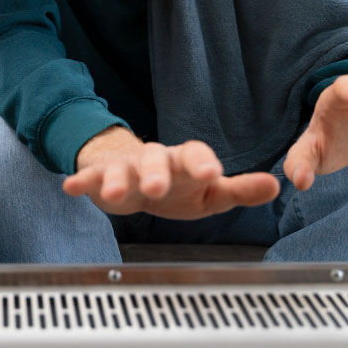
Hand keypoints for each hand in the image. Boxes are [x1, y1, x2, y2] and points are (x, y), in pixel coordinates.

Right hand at [63, 127, 280, 219]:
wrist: (136, 176)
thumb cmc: (179, 185)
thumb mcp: (210, 192)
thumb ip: (240, 190)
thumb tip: (276, 185)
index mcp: (185, 162)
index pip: (195, 154)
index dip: (203, 161)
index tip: (213, 171)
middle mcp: (156, 159)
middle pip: (156, 158)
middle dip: (156, 172)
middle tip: (157, 188)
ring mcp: (127, 167)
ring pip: (123, 169)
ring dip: (118, 180)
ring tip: (115, 193)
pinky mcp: (101, 176)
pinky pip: (90, 177)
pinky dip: (81, 181)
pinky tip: (70, 187)